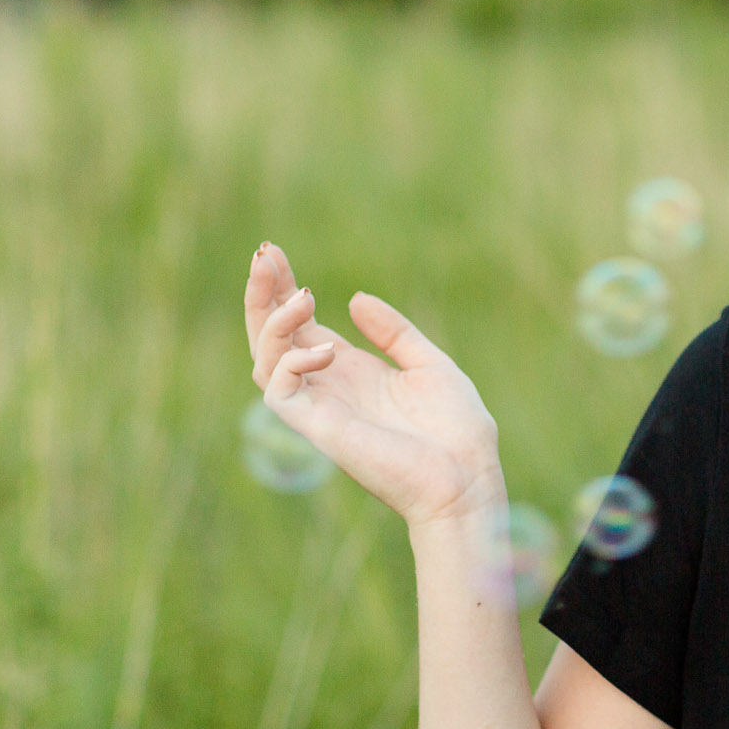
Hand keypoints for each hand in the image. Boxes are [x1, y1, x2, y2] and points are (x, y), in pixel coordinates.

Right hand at [245, 241, 504, 528]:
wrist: (467, 477)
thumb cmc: (456, 429)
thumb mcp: (429, 363)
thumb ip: (393, 331)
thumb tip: (355, 299)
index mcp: (351, 371)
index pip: (300, 325)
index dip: (282, 289)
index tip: (273, 251)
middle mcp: (328, 387)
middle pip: (271, 337)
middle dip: (261, 296)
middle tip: (264, 255)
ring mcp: (320, 408)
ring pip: (262, 361)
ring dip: (273, 322)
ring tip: (304, 295)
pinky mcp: (318, 428)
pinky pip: (278, 390)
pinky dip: (291, 361)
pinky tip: (324, 347)